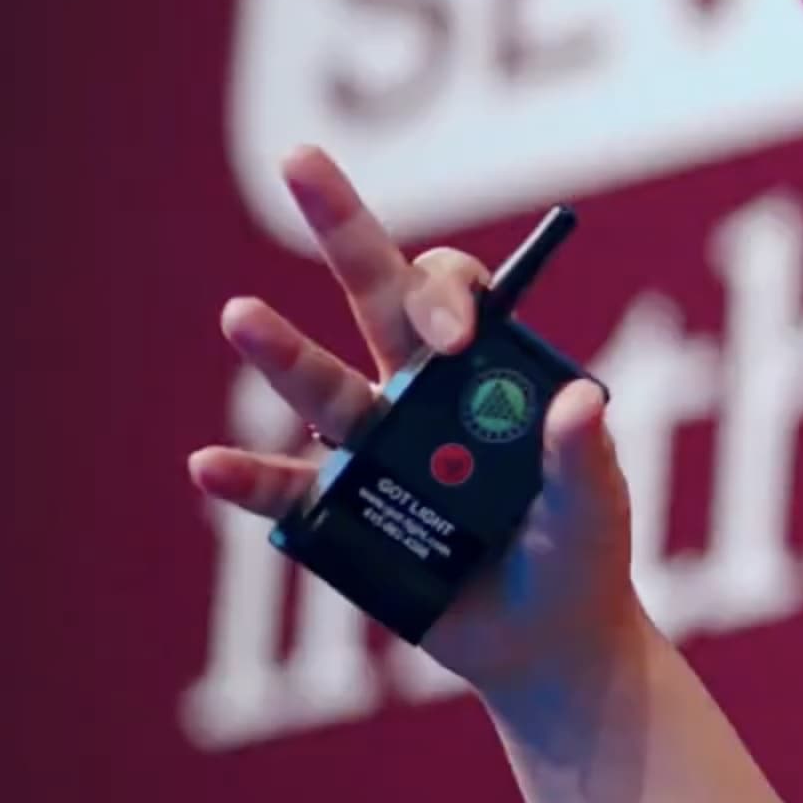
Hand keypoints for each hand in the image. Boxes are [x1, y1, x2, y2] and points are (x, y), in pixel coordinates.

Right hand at [185, 147, 645, 701]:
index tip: (453, 332)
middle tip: (300, 158)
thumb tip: (580, 401)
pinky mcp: (341, 517)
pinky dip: (246, 479)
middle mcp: (420, 398)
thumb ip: (584, 457)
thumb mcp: (595, 508)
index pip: (455, 300)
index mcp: (485, 379)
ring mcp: (374, 454)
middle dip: (342, 227)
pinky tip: (208, 465)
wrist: (544, 644)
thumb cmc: (580, 560)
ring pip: (324, 389)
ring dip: (281, 353)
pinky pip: (286, 492)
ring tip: (240, 316)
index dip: (446, 293)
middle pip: (374, 300)